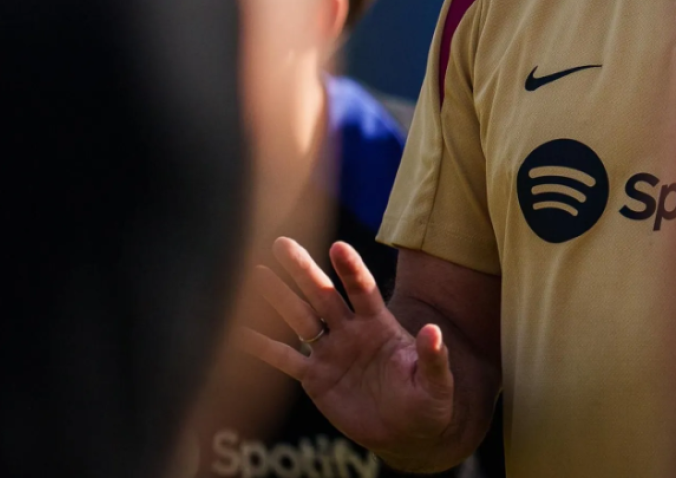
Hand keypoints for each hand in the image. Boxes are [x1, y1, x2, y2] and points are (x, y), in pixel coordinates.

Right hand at [242, 238, 454, 459]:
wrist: (405, 432)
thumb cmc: (427, 403)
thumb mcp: (436, 383)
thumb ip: (434, 358)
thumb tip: (433, 331)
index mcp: (380, 326)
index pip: (363, 291)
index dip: (351, 270)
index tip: (338, 246)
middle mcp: (352, 332)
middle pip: (323, 294)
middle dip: (303, 270)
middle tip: (281, 242)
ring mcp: (331, 353)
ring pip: (300, 319)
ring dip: (278, 298)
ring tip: (254, 274)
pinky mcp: (315, 378)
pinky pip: (285, 359)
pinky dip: (262, 347)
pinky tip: (239, 331)